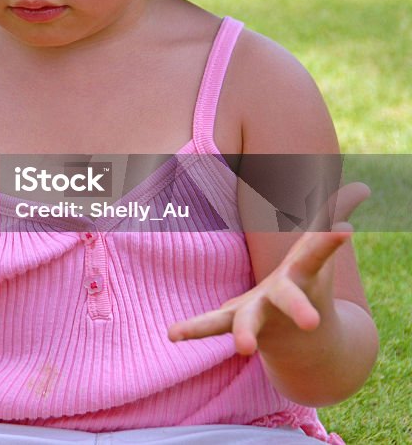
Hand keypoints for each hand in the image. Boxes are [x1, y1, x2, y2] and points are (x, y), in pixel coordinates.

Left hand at [167, 182, 368, 355]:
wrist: (304, 341)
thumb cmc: (308, 283)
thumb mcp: (320, 250)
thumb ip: (335, 214)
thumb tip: (364, 187)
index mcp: (303, 276)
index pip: (318, 254)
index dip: (329, 239)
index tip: (343, 231)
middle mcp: (282, 299)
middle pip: (290, 301)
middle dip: (300, 309)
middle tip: (311, 321)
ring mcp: (259, 314)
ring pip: (248, 322)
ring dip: (243, 333)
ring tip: (245, 348)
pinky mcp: (235, 320)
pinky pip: (212, 324)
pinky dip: (193, 329)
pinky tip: (171, 334)